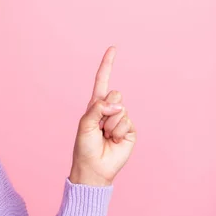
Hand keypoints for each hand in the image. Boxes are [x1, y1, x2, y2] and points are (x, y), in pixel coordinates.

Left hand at [69, 46, 136, 185]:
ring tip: (105, 136)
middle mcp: (109, 110)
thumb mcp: (85, 123)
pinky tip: (113, 140)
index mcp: (95, 105)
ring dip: (110, 124)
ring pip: (121, 109)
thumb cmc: (84, 146)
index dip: (107, 64)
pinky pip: (127, 122)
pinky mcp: (130, 130)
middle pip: (115, 94)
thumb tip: (118, 103)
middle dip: (107, 108)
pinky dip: (118, 131)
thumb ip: (98, 108)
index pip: (102, 81)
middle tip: (100, 126)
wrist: (94, 167)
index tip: (113, 48)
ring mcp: (121, 120)